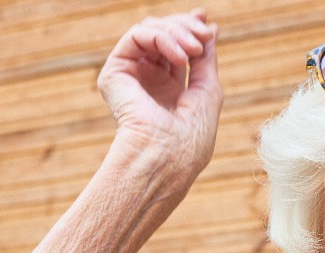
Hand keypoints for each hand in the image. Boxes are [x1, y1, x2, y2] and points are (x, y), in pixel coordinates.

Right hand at [97, 9, 221, 176]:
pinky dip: (162, 37)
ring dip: (177, 32)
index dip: (190, 29)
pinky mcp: (114, 73)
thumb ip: (206, 58)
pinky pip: (136, 36)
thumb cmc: (190, 138)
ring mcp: (130, 76)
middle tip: (203, 34)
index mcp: (168, 89)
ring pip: (150, 30)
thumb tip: (210, 28)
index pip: (176, 48)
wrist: (167, 158)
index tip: (206, 21)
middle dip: (186, 27)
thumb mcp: (208, 90)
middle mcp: (147, 81)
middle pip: (164, 33)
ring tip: (193, 50)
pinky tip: (179, 55)